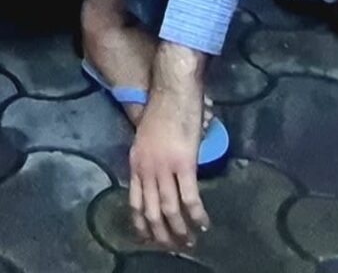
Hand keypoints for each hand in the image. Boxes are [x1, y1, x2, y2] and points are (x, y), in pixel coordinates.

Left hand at [128, 48, 210, 250]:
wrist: (172, 91)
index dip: (141, 225)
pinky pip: (190, 198)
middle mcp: (146, 169)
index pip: (134, 202)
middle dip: (161, 234)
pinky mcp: (184, 164)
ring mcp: (164, 168)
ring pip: (169, 209)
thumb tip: (160, 176)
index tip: (149, 239)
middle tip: (174, 246)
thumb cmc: (162, 108)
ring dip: (180, 230)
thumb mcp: (146, 137)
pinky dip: (196, 215)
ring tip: (190, 242)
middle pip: (150, 211)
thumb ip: (150, 159)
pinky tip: (204, 224)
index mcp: (135, 163)